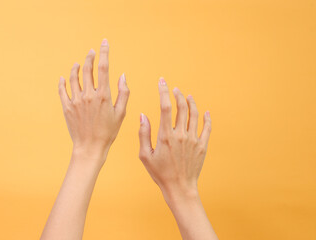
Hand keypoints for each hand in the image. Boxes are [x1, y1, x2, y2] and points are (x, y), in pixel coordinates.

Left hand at [58, 39, 129, 165]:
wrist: (90, 148)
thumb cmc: (108, 132)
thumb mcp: (121, 113)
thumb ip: (123, 92)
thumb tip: (122, 75)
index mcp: (103, 95)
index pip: (104, 67)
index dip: (104, 52)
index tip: (104, 42)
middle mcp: (88, 95)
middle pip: (87, 69)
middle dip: (90, 57)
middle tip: (91, 52)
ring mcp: (76, 101)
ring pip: (73, 77)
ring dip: (76, 68)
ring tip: (79, 64)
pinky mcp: (67, 108)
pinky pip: (62, 90)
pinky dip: (62, 82)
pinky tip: (63, 77)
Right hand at [138, 77, 211, 199]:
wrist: (180, 188)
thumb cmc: (160, 173)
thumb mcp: (145, 155)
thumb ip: (143, 134)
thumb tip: (142, 115)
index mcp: (166, 136)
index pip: (165, 107)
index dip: (163, 92)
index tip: (162, 82)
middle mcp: (181, 135)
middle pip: (182, 107)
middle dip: (177, 95)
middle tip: (174, 89)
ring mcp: (194, 140)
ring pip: (195, 114)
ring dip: (191, 102)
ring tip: (187, 96)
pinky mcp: (202, 146)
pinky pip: (207, 127)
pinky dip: (207, 117)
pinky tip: (205, 111)